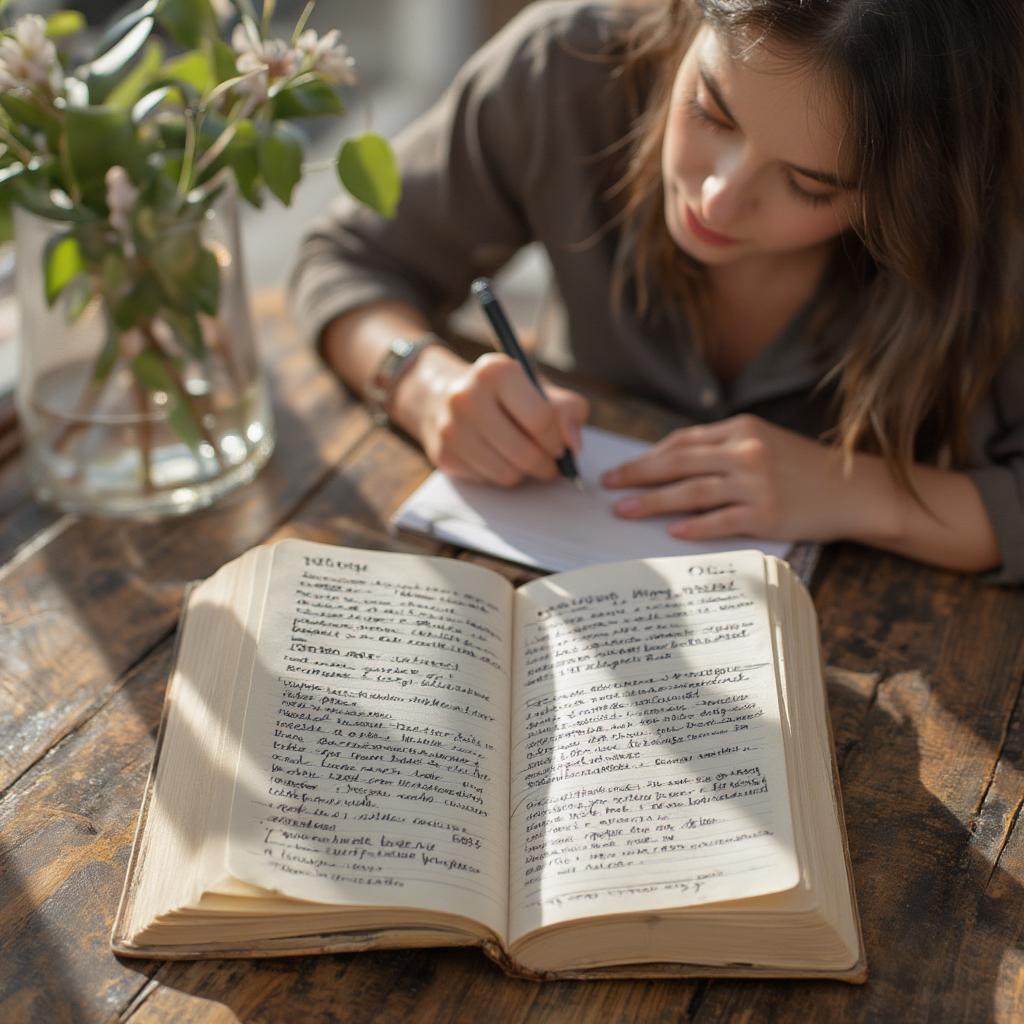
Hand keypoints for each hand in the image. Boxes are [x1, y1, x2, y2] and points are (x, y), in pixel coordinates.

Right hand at [393, 347, 588, 485]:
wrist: (444, 396)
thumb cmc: (504, 394)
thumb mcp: (540, 389)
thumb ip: (568, 411)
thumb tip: (573, 446)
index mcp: (495, 371)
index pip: (541, 419)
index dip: (558, 440)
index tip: (560, 446)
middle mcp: (466, 396)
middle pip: (525, 453)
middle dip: (546, 465)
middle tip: (550, 463)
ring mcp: (450, 428)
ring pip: (507, 473)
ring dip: (524, 473)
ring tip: (525, 459)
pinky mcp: (443, 454)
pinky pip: (487, 480)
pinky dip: (500, 475)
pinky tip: (499, 457)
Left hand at [601, 414, 851, 541]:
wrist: (853, 490)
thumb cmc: (803, 468)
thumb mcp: (763, 442)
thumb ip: (721, 448)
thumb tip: (669, 464)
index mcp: (741, 429)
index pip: (682, 441)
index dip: (648, 456)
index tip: (624, 469)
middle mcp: (745, 452)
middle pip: (677, 463)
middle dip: (637, 475)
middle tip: (608, 486)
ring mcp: (756, 484)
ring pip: (690, 492)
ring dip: (652, 502)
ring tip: (624, 511)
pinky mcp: (766, 514)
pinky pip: (719, 521)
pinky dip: (693, 527)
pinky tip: (670, 532)